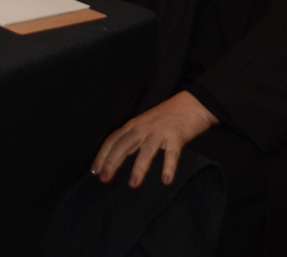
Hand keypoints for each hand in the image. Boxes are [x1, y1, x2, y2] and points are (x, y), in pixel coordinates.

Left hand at [91, 91, 218, 187]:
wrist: (192, 103)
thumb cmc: (167, 117)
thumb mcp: (145, 124)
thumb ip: (132, 139)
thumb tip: (117, 157)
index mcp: (134, 125)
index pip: (114, 139)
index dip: (103, 154)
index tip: (94, 170)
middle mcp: (144, 127)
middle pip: (124, 144)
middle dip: (112, 161)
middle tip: (104, 178)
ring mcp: (160, 131)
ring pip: (146, 149)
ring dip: (139, 167)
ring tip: (133, 184)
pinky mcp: (177, 136)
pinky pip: (172, 153)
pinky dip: (169, 166)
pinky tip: (166, 180)